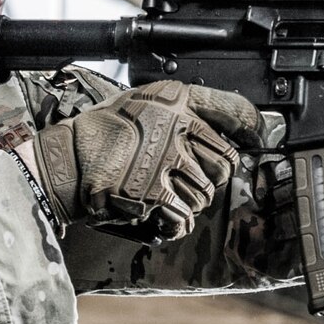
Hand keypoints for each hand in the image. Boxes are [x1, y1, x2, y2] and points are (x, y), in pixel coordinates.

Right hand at [30, 80, 262, 242]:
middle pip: (225, 163)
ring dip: (188, 202)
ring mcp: (166, 161)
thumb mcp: (142, 103)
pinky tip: (158, 213)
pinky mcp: (154, 193)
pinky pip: (185, 217)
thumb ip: (180, 111)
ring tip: (163, 195)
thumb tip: (224, 126)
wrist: (62, 163)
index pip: (232, 109)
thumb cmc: (98, 134)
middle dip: (211, 177)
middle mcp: (175, 127)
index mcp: (175, 100)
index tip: (261, 137)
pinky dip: (174, 223)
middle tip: (187, 179)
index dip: (253, 126)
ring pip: (205, 195)